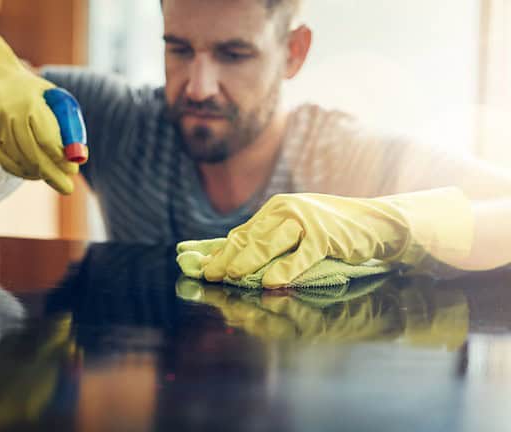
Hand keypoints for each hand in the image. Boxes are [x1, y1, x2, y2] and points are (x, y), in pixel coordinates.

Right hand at [0, 35, 79, 193]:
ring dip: (40, 175)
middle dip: (53, 175)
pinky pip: (7, 164)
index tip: (73, 169)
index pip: (47, 139)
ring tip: (55, 179)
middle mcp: (10, 117)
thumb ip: (68, 125)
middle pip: (33, 155)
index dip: (61, 158)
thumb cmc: (32, 93)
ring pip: (20, 163)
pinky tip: (36, 174)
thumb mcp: (54, 99)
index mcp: (30, 104)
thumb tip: (79, 156)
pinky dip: (23, 173)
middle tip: (67, 188)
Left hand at [178, 188, 472, 288]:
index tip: (198, 265)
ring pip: (268, 244)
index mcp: (275, 210)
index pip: (240, 233)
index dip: (218, 251)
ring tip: (230, 278)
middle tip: (210, 275)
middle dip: (226, 259)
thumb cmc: (331, 231)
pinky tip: (271, 283)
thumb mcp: (295, 230)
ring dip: (246, 264)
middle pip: (248, 238)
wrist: (375, 224)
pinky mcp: (325, 236)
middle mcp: (285, 211)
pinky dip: (284, 271)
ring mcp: (305, 221)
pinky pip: (299, 256)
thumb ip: (267, 241)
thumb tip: (231, 259)